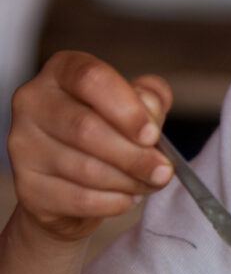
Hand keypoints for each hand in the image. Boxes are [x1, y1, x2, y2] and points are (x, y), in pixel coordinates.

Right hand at [8, 51, 173, 241]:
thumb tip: (150, 109)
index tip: (152, 135)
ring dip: (128, 181)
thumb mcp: (134, 106)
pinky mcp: (27, 186)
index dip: (127, 109)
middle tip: (163, 171)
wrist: (70, 182)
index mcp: (61, 71)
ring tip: (148, 184)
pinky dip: (113, 202)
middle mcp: (33, 101)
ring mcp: (23, 145)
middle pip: (86, 128)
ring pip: (85, 168)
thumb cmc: (106, 133)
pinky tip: (126, 198)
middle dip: (134, 155)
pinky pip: (79, 199)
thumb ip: (150, 99)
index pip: (91, 79)